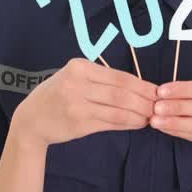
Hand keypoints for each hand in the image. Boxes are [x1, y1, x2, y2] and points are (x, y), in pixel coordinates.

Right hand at [14, 58, 158, 146]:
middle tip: (159, 106)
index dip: (142, 85)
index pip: (119, 76)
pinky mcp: (79, 123)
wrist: (32, 119)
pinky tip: (137, 124)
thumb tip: (140, 88)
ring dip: (139, 114)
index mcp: (79, 67)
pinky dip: (127, 123)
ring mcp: (77, 104)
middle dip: (145, 100)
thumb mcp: (74, 78)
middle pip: (121, 92)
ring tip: (151, 117)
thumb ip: (101, 80)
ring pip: (118, 109)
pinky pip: (110, 122)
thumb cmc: (58, 95)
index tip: (157, 91)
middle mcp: (77, 84)